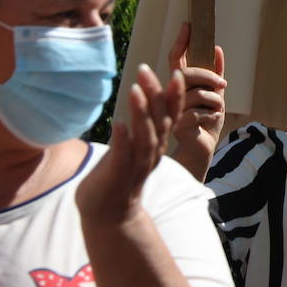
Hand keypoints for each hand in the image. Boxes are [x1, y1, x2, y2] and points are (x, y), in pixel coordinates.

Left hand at [77, 64, 182, 225]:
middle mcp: (151, 153)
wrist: (110, 216)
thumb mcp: (134, 148)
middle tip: (146, 70)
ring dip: (141, 113)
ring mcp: (136, 165)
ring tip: (135, 89)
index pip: (170, 115)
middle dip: (156, 94)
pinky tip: (119, 123)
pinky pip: (123, 156)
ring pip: (145, 136)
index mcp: (156, 144)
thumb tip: (145, 99)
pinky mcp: (118, 176)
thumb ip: (142, 127)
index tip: (177, 72)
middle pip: (160, 120)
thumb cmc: (118, 177)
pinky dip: (123, 140)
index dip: (174, 94)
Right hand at [165, 22, 225, 166]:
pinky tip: (211, 122)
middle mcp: (169, 95)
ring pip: (196, 93)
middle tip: (222, 83)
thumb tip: (217, 49)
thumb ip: (215, 75)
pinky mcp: (178, 125)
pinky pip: (199, 112)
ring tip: (218, 109)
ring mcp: (171, 109)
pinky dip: (212, 115)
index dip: (181, 42)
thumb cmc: (206, 121)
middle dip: (207, 76)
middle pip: (185, 73)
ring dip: (215, 100)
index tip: (188, 25)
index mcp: (178, 85)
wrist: (202, 149)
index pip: (176, 59)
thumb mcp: (215, 95)